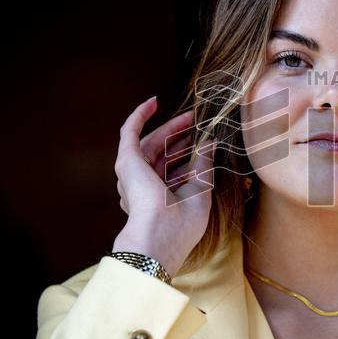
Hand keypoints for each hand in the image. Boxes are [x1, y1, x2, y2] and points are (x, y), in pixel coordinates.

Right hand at [112, 96, 214, 274]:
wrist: (158, 236)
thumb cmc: (181, 225)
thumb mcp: (200, 192)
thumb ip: (203, 166)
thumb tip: (210, 143)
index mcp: (159, 197)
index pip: (173, 168)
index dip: (187, 151)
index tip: (203, 138)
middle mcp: (143, 186)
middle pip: (162, 154)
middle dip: (180, 137)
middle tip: (196, 122)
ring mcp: (132, 174)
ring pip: (152, 143)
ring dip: (170, 129)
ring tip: (189, 117)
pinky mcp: (127, 161)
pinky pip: (130, 132)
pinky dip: (139, 116)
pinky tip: (152, 102)